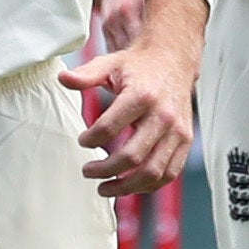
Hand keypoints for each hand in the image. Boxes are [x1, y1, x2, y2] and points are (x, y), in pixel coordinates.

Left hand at [61, 0, 206, 198]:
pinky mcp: (185, 141)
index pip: (109, 128)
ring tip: (104, 188)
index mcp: (141, 95)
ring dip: (126, 186)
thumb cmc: (137, 65)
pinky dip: (148, 186)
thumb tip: (62, 77)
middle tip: (87, 171)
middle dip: (104, 170)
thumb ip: (86, 74)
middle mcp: (163, 116)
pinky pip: (169, 173)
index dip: (90, 140)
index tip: (82, 141)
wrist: (173, 59)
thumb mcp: (110, 63)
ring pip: (152, 173)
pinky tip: (128, 185)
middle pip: (131, 156)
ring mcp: (177, 131)